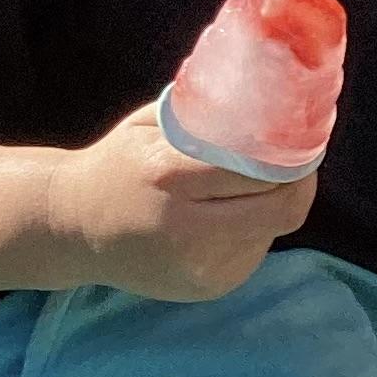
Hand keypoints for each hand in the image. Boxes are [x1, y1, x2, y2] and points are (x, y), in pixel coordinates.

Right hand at [45, 104, 317, 300]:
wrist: (72, 230)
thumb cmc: (118, 166)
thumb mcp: (149, 128)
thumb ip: (201, 113)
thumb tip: (263, 89)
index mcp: (169, 176)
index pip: (259, 169)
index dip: (293, 154)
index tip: (304, 136)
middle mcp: (185, 228)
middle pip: (281, 209)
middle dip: (299, 183)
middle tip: (300, 162)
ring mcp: (198, 266)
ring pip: (271, 232)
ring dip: (276, 205)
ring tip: (260, 185)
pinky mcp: (207, 288)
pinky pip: (252, 251)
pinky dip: (254, 229)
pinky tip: (230, 215)